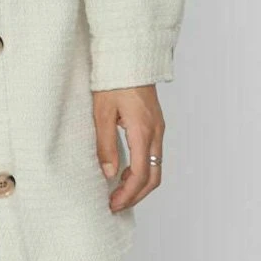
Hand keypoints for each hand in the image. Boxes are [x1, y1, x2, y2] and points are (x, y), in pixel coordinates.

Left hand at [92, 84, 164, 212]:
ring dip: (140, 184)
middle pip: (153, 176)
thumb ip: (105, 143)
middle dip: (136, 195)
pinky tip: (126, 170)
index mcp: (143, 130)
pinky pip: (153, 154)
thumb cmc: (114, 79)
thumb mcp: (102, 111)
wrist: (129, 55)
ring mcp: (158, 128)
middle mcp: (156, 132)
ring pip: (156, 167)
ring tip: (118, 191)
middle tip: (116, 205)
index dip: (127, 194)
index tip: (112, 204)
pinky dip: (142, 169)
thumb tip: (108, 173)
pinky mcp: (155, 123)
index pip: (140, 174)